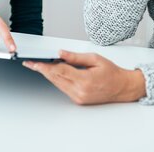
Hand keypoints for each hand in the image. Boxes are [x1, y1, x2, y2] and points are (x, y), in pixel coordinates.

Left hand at [23, 50, 145, 104]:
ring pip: (58, 84)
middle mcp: (80, 91)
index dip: (45, 66)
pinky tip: (54, 71)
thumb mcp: (95, 59)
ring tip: (40, 64)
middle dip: (42, 70)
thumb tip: (60, 53)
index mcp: (85, 80)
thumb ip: (75, 57)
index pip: (59, 71)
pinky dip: (58, 79)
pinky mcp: (78, 100)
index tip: (35, 63)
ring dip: (49, 74)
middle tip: (31, 63)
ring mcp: (78, 97)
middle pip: (55, 78)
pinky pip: (63, 88)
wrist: (122, 88)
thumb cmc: (111, 72)